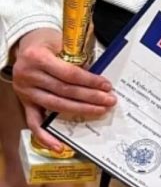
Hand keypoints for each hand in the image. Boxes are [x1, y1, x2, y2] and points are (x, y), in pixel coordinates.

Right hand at [11, 28, 115, 152]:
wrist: (26, 45)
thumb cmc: (49, 42)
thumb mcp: (62, 40)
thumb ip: (78, 54)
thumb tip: (101, 69)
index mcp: (37, 57)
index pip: (68, 74)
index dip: (89, 81)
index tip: (106, 85)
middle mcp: (28, 76)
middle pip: (64, 91)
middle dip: (89, 97)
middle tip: (110, 101)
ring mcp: (25, 92)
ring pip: (55, 106)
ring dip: (80, 110)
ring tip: (100, 111)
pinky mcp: (24, 103)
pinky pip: (34, 123)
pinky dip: (46, 136)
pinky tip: (60, 146)